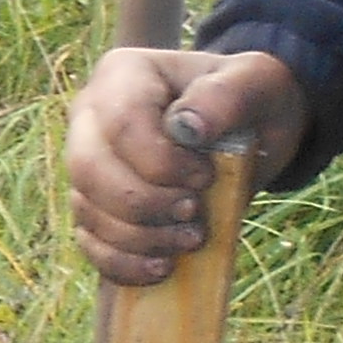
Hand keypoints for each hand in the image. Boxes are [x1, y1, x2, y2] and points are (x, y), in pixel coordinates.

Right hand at [61, 46, 303, 287]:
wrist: (251, 128)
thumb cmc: (250, 98)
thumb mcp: (255, 83)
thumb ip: (226, 97)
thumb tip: (187, 128)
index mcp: (124, 75)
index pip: (120, 124)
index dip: (160, 163)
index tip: (205, 178)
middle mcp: (91, 117)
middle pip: (89, 170)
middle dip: (145, 204)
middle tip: (194, 213)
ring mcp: (87, 163)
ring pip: (87, 210)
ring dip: (139, 238)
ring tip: (190, 240)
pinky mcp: (96, 205)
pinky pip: (89, 242)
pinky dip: (122, 263)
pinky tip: (162, 267)